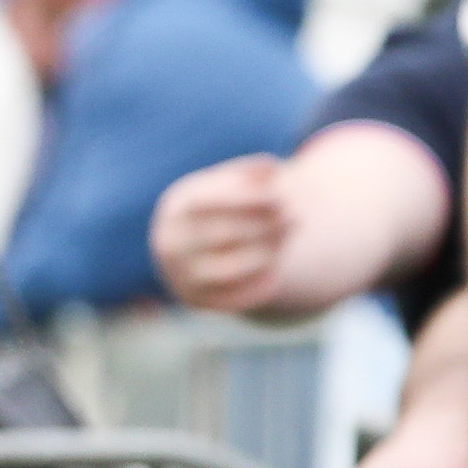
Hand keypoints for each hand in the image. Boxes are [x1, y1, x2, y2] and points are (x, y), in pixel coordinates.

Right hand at [150, 154, 294, 313]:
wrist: (192, 249)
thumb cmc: (219, 208)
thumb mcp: (228, 184)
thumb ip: (249, 174)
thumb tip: (271, 167)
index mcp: (176, 209)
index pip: (206, 203)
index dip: (246, 199)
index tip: (281, 195)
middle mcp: (172, 244)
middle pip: (222, 236)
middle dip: (264, 225)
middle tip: (295, 215)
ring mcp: (181, 275)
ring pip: (229, 270)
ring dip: (266, 253)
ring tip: (286, 237)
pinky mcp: (197, 300)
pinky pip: (235, 298)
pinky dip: (260, 283)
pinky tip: (277, 266)